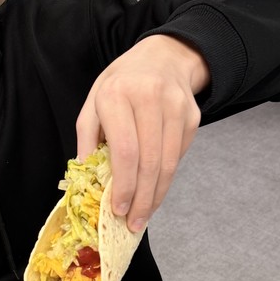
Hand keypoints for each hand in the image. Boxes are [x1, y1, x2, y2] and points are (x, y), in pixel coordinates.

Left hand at [76, 35, 208, 231]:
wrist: (163, 56)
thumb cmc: (122, 83)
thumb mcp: (94, 102)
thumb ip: (87, 138)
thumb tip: (87, 177)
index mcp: (117, 95)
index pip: (125, 150)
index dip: (124, 185)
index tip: (118, 209)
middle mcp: (149, 98)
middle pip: (150, 162)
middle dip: (142, 199)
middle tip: (134, 224)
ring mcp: (176, 107)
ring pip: (169, 163)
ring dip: (157, 195)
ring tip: (145, 215)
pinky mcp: (192, 116)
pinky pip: (180, 156)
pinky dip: (167, 178)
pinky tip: (155, 190)